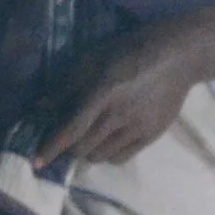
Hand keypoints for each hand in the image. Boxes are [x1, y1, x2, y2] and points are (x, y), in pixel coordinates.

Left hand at [42, 18, 213, 166]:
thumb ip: (66, 86)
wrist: (178, 55)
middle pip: (83, 149)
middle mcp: (119, 114)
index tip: (36, 162)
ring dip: (87, 152)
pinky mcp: (152, 135)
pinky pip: (120, 158)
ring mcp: (137, 127)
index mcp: (102, 93)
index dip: (51, 148)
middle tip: (67, 139)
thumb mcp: (93, 59)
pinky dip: (107, 155)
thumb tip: (39, 108)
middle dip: (68, 148)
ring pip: (100, 157)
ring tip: (89, 138)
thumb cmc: (129, 51)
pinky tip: (107, 141)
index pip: (71, 130)